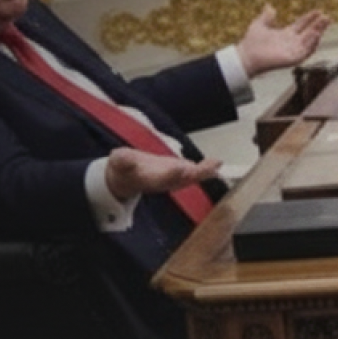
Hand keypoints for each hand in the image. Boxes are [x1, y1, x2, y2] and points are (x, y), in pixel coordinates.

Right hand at [104, 147, 220, 201]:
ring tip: (217, 164)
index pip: (160, 177)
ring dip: (205, 172)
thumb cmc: (124, 169)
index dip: (171, 173)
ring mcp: (175, 179)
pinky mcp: (181, 174)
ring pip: (191, 177)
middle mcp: (165, 182)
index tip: (182, 168)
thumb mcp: (119, 162)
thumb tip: (120, 156)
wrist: (129, 178)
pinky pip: (196, 173)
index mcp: (149, 179)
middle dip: (194, 174)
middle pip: (181, 179)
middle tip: (208, 167)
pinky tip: (218, 163)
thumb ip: (123, 160)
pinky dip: (207, 169)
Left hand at [236, 6, 329, 76]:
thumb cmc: (252, 43)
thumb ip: (266, 16)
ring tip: (323, 24)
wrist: (247, 56)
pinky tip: (316, 35)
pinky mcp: (293, 59)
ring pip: (310, 42)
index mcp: (286, 34)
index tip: (318, 11)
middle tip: (327, 17)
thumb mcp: (259, 25)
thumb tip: (269, 6)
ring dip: (317, 33)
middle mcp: (292, 42)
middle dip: (319, 25)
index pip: (302, 25)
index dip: (310, 18)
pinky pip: (306, 52)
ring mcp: (293, 51)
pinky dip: (311, 44)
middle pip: (309, 33)